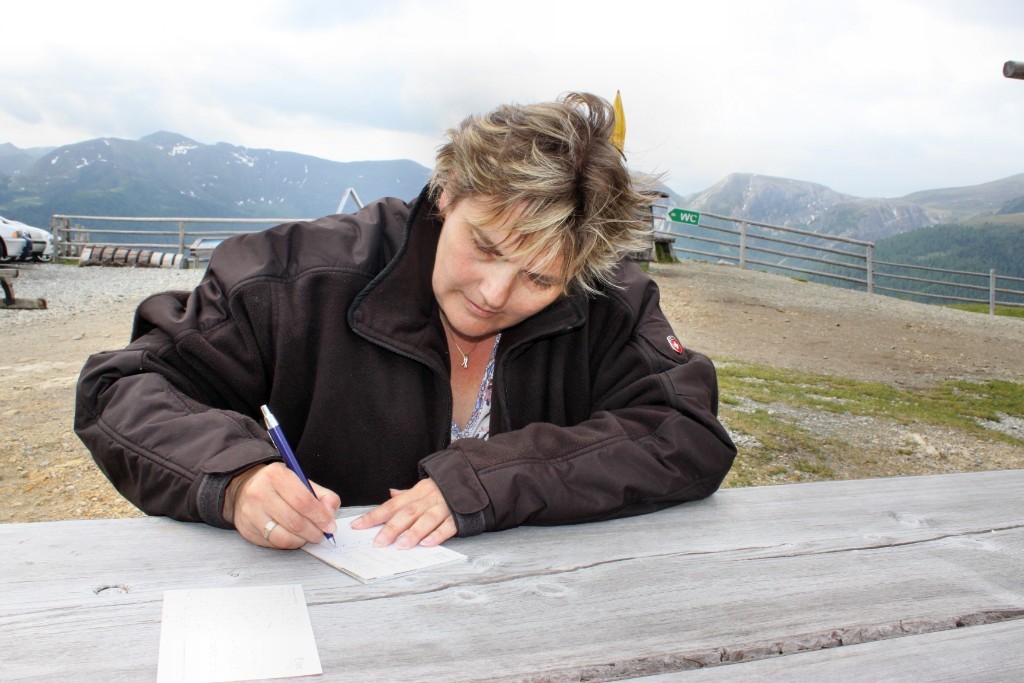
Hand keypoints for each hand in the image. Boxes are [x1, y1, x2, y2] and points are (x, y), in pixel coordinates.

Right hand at [224, 463, 340, 548]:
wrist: (245, 489)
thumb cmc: (278, 485)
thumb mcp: (301, 481)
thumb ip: (322, 496)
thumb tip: (330, 515)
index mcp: (276, 475)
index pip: (303, 500)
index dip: (320, 516)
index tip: (330, 525)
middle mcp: (260, 493)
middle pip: (294, 521)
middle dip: (313, 532)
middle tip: (321, 534)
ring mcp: (251, 512)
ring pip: (283, 536)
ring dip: (302, 540)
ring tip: (308, 536)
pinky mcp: (247, 529)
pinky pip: (273, 543)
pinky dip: (289, 543)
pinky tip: (293, 536)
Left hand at [350, 478, 455, 548]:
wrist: (475, 480)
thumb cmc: (445, 488)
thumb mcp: (425, 487)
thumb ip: (407, 495)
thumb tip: (391, 494)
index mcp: (417, 492)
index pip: (392, 505)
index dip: (374, 516)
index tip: (357, 526)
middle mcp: (428, 499)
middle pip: (407, 513)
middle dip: (392, 528)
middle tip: (378, 542)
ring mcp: (444, 507)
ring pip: (426, 520)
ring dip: (413, 533)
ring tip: (400, 546)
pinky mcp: (458, 516)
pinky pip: (448, 526)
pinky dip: (437, 535)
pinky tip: (427, 544)